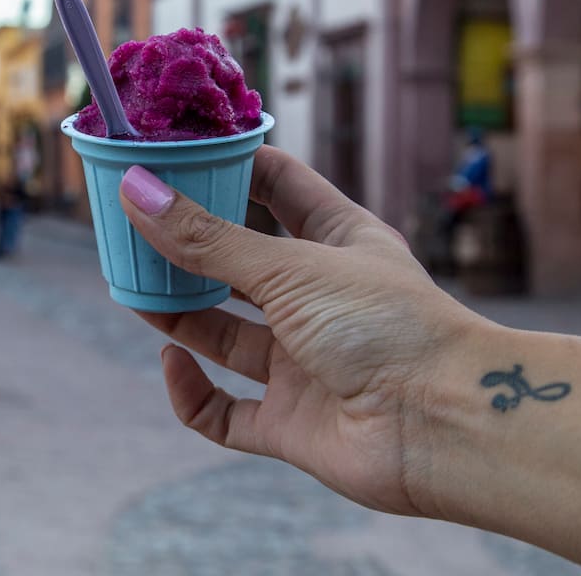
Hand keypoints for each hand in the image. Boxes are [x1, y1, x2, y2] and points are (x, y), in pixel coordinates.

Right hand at [119, 145, 487, 516]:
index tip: (172, 151)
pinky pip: (226, 412)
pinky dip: (194, 393)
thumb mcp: (290, 267)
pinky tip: (173, 364)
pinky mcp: (292, 424)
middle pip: (239, 262)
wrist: (449, 429)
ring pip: (224, 334)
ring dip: (178, 315)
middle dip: (188, 246)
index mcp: (339, 243)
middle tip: (133, 224)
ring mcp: (304, 364)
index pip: (278, 187)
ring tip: (131, 288)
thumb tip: (136, 189)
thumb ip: (208, 237)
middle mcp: (319, 300)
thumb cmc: (388, 326)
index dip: (229, 166)